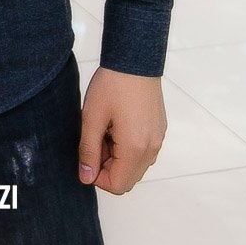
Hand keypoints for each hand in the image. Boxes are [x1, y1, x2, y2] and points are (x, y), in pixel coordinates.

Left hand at [78, 67, 165, 194]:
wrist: (135, 59)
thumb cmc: (112, 85)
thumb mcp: (92, 117)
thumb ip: (88, 150)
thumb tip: (86, 177)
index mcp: (135, 149)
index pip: (117, 185)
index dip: (97, 176)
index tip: (88, 153)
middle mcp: (152, 149)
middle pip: (128, 178)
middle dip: (107, 166)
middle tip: (96, 138)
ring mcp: (158, 139)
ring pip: (136, 166)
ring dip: (118, 157)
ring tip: (106, 128)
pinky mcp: (159, 130)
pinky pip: (144, 151)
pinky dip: (129, 147)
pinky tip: (117, 123)